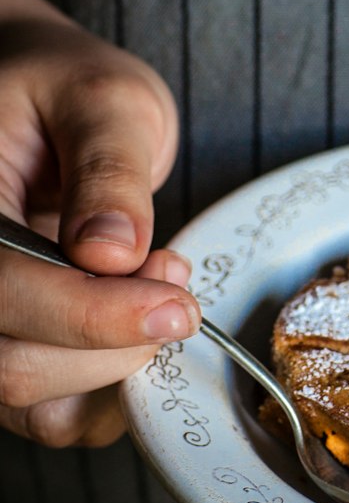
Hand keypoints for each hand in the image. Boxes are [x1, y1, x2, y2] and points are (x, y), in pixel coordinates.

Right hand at [0, 16, 200, 445]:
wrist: (54, 106)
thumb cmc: (72, 90)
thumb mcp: (104, 98)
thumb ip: (108, 170)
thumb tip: (114, 250)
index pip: (4, 291)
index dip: (93, 313)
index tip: (177, 304)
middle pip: (14, 364)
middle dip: (117, 339)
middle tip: (177, 278)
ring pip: (30, 401)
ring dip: (118, 367)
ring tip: (163, 287)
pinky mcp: (12, 345)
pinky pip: (51, 412)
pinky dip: (112, 388)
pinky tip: (144, 323)